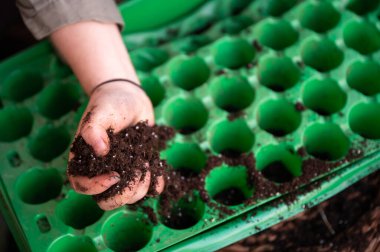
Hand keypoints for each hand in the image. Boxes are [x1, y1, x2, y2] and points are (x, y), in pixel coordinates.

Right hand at [68, 82, 163, 209]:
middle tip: (137, 174)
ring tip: (146, 164)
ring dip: (141, 188)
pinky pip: (147, 189)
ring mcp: (122, 172)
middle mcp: (102, 171)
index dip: (96, 187)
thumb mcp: (100, 113)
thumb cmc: (110, 103)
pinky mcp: (138, 170)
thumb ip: (94, 129)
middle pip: (106, 200)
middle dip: (123, 194)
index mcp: (85, 160)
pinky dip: (155, 186)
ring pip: (128, 197)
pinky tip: (158, 172)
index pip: (82, 185)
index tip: (115, 175)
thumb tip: (100, 150)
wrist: (130, 97)